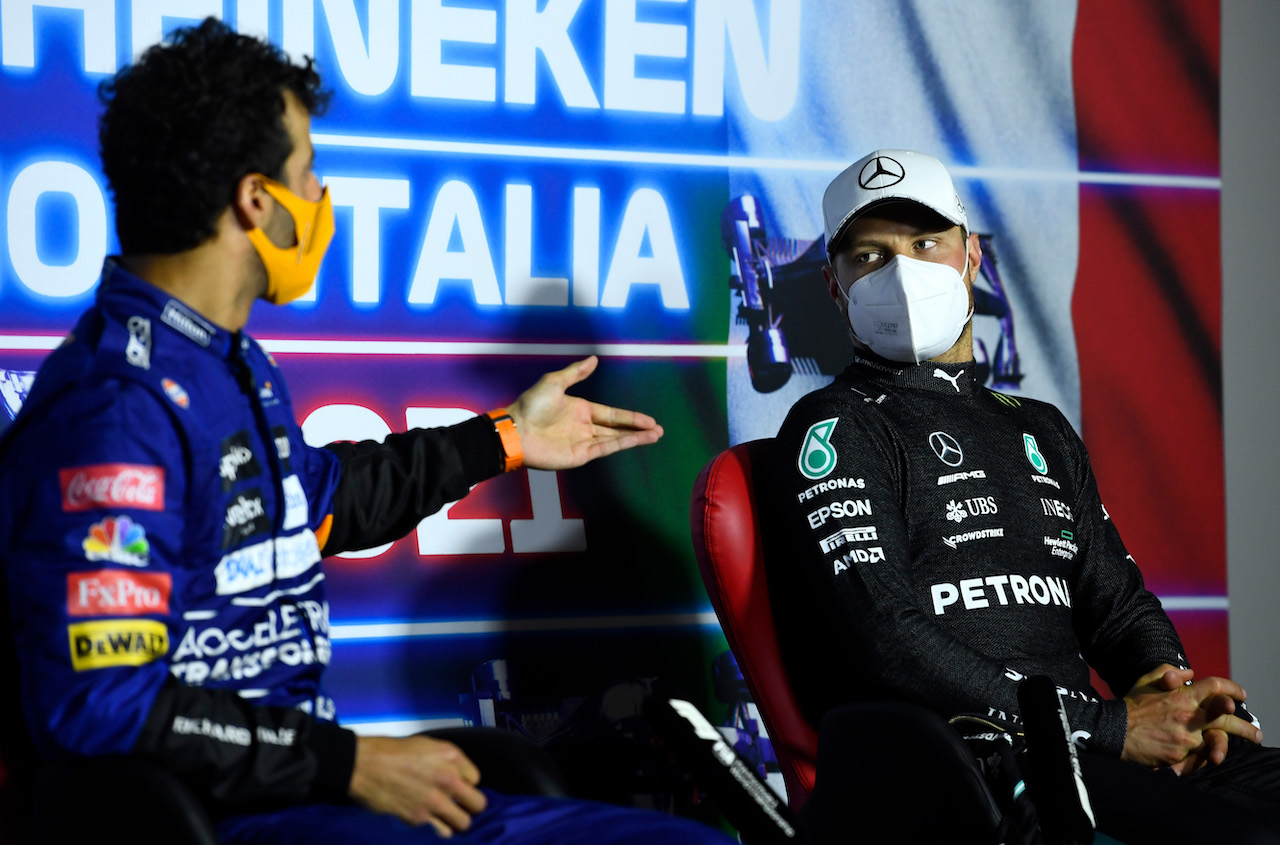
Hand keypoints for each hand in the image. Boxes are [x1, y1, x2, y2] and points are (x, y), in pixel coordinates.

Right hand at [349, 734, 486, 835]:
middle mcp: (449, 779)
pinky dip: (438, 830)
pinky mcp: (420, 819)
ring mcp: (436, 802)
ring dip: (456, 821)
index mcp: (452, 757)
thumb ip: (446, 762)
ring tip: (445, 817)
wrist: (364, 765)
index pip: (477, 779)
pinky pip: (442, 832)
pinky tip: (430, 823)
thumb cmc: (391, 751)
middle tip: (458, 806)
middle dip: (470, 806)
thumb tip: (457, 777)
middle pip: (478, 804)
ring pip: (464, 823)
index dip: (466, 784)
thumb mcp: (426, 745)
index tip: (457, 786)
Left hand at [506, 356, 662, 469]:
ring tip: (655, 436)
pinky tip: (637, 441)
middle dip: (638, 429)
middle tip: (658, 430)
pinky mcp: (579, 455)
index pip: (612, 414)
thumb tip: (594, 359)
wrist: (516, 429)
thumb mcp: (554, 382)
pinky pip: (605, 448)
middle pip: (617, 428)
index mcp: (581, 410)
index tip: (649, 420)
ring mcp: (583, 442)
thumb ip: (576, 373)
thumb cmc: (532, 405)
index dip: (631, 417)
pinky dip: (622, 444)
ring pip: (615, 439)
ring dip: (635, 438)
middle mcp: (584, 427)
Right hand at [1121, 667, 1260, 770]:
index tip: (1241, 695)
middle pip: (1227, 719)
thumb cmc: (1131, 704)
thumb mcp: (1147, 680)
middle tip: (1258, 733)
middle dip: (1246, 727)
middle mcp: (1189, 716)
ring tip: (1239, 752)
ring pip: (1215, 741)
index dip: (1232, 689)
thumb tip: (1191, 673)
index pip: (1216, 687)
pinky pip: (1198, 757)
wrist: (1114, 730)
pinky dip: (1203, 757)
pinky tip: (1209, 758)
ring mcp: (1186, 737)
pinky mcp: (1180, 755)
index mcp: (1183, 696)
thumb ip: (1170, 672)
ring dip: (1229, 747)